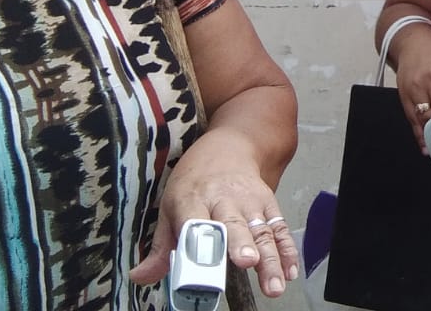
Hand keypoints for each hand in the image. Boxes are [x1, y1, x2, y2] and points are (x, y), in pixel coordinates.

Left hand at [129, 130, 299, 297]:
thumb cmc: (196, 181)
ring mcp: (249, 201)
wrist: (231, 146)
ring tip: (274, 284)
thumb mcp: (171, 205)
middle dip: (241, 244)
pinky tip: (290, 270)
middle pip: (232, 225)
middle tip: (247, 262)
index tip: (203, 265)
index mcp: (192, 200)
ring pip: (261, 230)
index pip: (194, 223)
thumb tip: (141, 277)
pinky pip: (279, 228)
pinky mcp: (268, 203)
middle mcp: (223, 199)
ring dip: (270, 257)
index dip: (200, 244)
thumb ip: (161, 247)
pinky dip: (287, 250)